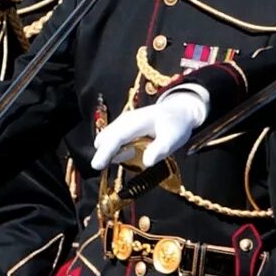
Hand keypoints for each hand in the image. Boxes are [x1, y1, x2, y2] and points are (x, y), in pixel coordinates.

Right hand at [91, 84, 209, 172]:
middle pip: (106, 138)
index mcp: (137, 122)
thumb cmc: (176, 125)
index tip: (96, 165)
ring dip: (112, 152)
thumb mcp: (173, 138)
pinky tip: (132, 151)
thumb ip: (160, 150)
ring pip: (108, 139)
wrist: (179, 110)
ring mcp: (122, 123)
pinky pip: (113, 140)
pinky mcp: (123, 128)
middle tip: (116, 163)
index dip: (105, 152)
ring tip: (135, 152)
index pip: (117, 137)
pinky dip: (117, 149)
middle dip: (105, 153)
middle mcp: (125, 121)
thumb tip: (146, 163)